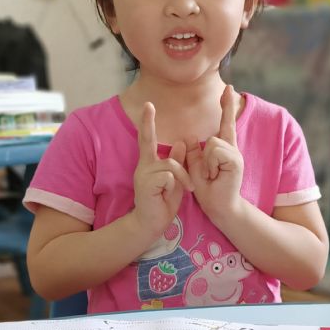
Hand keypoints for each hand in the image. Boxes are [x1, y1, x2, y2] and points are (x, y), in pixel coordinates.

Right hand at [132, 102, 192, 237]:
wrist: (151, 224)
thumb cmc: (163, 202)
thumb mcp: (175, 180)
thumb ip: (177, 162)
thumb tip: (182, 143)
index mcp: (149, 163)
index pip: (148, 139)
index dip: (147, 123)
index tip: (148, 105)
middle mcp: (143, 166)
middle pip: (153, 143)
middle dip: (147, 123)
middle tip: (148, 105)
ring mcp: (143, 174)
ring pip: (170, 164)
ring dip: (182, 176)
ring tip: (186, 188)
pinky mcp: (146, 184)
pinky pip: (168, 176)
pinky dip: (176, 184)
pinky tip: (172, 194)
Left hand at [186, 85, 243, 223]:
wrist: (219, 207)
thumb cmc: (208, 190)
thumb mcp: (195, 167)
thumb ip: (194, 151)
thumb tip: (190, 136)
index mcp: (223, 149)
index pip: (225, 123)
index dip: (227, 106)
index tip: (229, 89)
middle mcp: (232, 149)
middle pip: (218, 134)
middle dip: (208, 156)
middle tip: (211, 175)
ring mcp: (236, 155)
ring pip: (213, 143)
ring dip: (206, 162)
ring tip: (211, 176)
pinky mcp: (236, 161)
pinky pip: (215, 151)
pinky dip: (210, 165)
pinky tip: (214, 176)